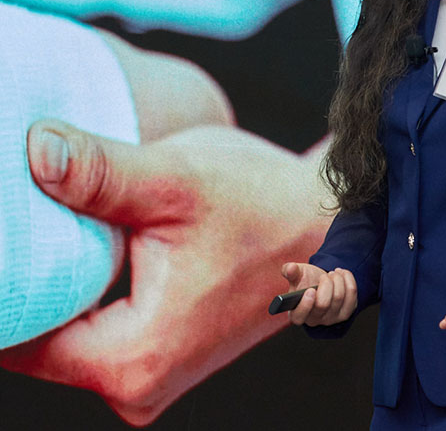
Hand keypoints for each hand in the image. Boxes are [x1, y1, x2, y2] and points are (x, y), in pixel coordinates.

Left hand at [0, 120, 328, 425]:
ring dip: (57, 275)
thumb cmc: (265, 204)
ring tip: (51, 217)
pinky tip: (88, 234)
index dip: (6, 278)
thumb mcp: (177, 181)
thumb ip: (99, 172)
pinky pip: (97, 324)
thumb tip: (34, 151)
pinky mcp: (164, 350)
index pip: (20, 334)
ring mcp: (154, 371)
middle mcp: (140, 384)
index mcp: (135, 359)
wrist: (325, 220)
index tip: (6, 225)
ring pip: (68, 328)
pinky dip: (85, 280)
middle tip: (21, 213)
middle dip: (26, 273)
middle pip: (41, 334)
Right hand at [281, 262, 357, 326]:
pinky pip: (352, 295)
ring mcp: (331, 319)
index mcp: (297, 313)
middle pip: (323, 304)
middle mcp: (314, 320)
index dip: (305, 304)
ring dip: (337, 279)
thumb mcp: (297, 275)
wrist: (322, 282)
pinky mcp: (345, 313)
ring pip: (338, 297)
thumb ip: (290, 271)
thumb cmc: (306, 281)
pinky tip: (342, 274)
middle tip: (324, 276)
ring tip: (332, 274)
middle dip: (326, 283)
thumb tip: (290, 268)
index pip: (300, 316)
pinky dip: (348, 279)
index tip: (310, 290)